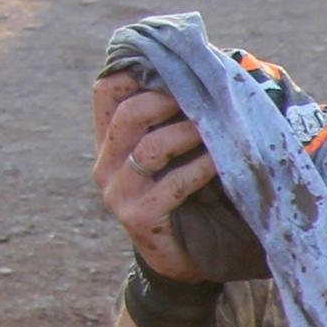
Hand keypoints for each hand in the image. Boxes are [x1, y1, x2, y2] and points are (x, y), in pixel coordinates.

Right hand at [94, 74, 217, 280]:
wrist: (181, 259)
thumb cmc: (185, 196)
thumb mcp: (173, 153)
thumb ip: (175, 118)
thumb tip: (213, 68)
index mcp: (108, 141)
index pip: (106, 91)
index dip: (136, 72)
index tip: (175, 67)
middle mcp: (105, 164)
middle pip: (129, 113)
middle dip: (170, 99)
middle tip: (205, 95)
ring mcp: (117, 192)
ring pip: (151, 148)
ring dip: (189, 133)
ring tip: (217, 126)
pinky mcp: (137, 217)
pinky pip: (172, 185)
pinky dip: (200, 168)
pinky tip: (220, 160)